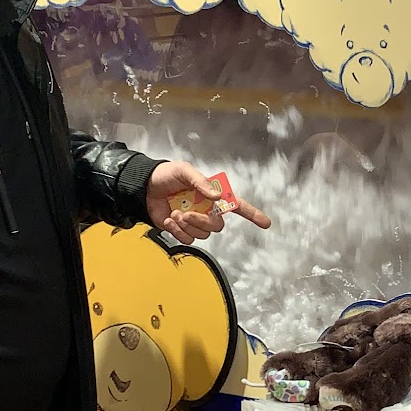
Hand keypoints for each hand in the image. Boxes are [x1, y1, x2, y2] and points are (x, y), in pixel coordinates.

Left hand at [146, 161, 270, 245]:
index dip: (252, 214)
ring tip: (175, 214)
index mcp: (211, 195)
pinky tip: (169, 220)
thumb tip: (216, 196)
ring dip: (187, 226)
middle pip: (217, 226)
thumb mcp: (183, 170)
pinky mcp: (182, 230)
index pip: (236, 205)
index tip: (266, 223)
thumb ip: (200, 182)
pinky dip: (178, 232)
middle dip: (201, 221)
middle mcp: (206, 210)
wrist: (144, 187)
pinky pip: (188, 240)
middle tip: (185, 213)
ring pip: (202, 235)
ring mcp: (195, 221)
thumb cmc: (165, 175)